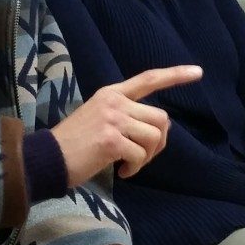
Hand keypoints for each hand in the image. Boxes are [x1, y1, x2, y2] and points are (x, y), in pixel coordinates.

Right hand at [52, 65, 202, 186]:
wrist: (46, 159)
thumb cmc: (74, 144)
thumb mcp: (99, 118)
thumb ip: (126, 116)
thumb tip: (158, 129)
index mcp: (112, 93)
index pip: (149, 79)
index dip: (175, 75)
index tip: (198, 72)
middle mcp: (114, 101)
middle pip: (160, 118)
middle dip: (158, 142)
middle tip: (141, 157)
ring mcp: (113, 119)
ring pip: (154, 137)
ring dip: (146, 157)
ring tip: (129, 165)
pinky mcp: (111, 139)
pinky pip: (140, 155)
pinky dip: (135, 169)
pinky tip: (121, 172)